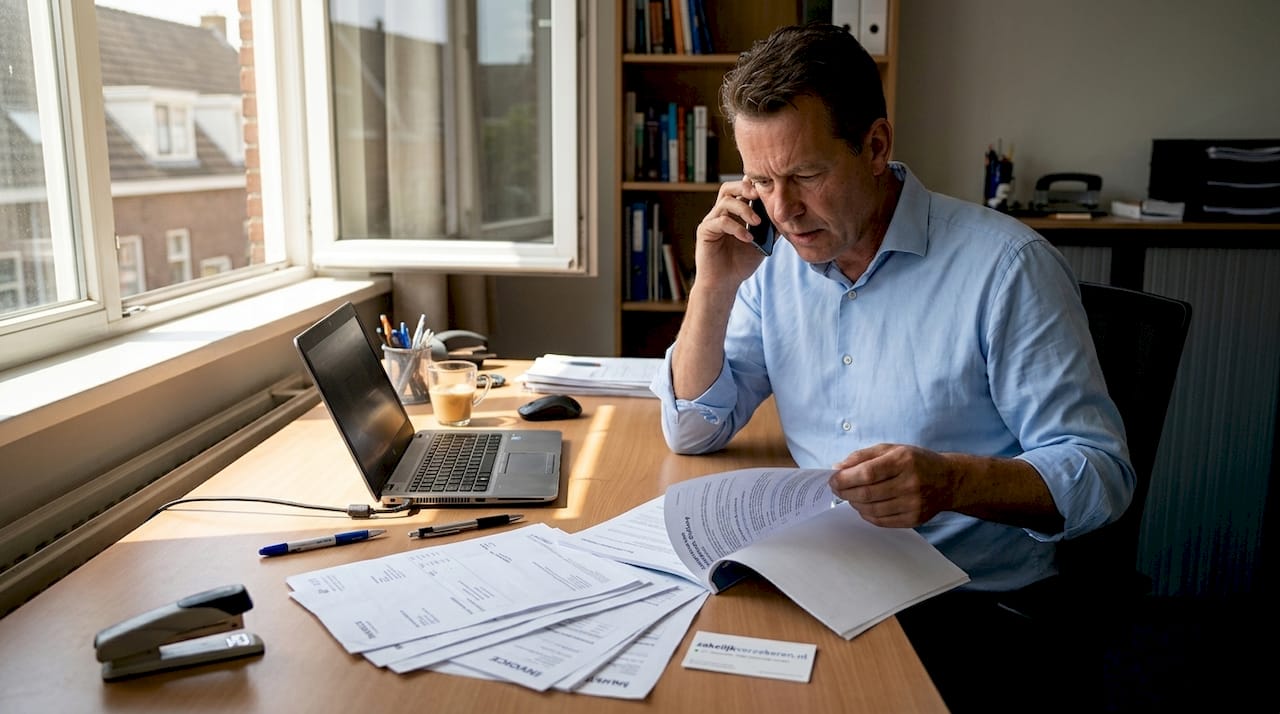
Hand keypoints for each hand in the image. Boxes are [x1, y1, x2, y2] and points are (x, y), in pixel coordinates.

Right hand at [691, 179, 769, 291]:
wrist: (725, 283)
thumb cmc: (741, 263)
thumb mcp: (762, 243)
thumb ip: (771, 228)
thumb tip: (786, 215)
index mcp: (733, 213)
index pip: (740, 190)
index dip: (752, 185)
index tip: (768, 188)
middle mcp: (720, 213)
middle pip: (728, 188)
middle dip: (744, 188)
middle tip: (759, 196)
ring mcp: (711, 221)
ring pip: (725, 202)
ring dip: (744, 210)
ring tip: (757, 223)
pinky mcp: (705, 231)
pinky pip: (720, 221)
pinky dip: (736, 228)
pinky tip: (747, 238)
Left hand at [829, 443, 958, 527]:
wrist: (948, 481)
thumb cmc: (916, 462)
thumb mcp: (892, 449)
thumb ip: (863, 456)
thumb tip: (838, 467)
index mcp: (903, 461)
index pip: (867, 473)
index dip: (845, 478)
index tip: (833, 478)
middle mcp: (910, 483)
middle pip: (867, 493)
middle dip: (844, 492)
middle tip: (836, 488)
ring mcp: (913, 504)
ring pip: (871, 510)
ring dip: (854, 503)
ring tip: (851, 495)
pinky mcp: (914, 519)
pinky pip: (881, 521)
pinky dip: (867, 514)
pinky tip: (865, 505)